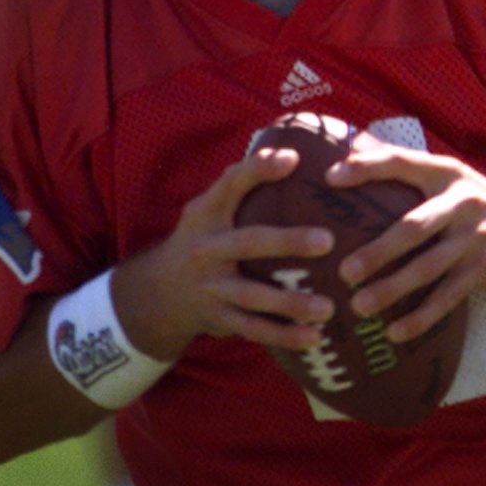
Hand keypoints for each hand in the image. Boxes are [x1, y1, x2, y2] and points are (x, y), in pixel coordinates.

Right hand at [114, 146, 336, 359]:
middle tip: (329, 241)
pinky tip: (316, 338)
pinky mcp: (219, 317)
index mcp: (207, 213)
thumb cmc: (205, 239)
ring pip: (253, 295)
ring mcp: (211, 286)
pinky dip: (285, 336)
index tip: (294, 158)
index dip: (259, 169)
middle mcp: (206, 248)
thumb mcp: (211, 209)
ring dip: (292, 302)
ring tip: (328, 307)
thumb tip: (302, 148)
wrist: (157, 292)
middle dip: (288, 241)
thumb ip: (244, 186)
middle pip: (249, 242)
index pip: (230, 184)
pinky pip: (255, 329)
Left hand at [327, 141, 485, 341]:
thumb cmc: (479, 204)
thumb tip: (345, 160)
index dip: (367, 167)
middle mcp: (463, 203)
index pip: (402, 162)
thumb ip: (410, 171)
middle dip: (378, 251)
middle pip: (414, 227)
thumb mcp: (453, 178)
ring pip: (429, 268)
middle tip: (345, 272)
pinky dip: (421, 316)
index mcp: (447, 174)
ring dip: (393, 289)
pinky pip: (448, 296)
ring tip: (360, 306)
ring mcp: (476, 238)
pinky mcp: (485, 269)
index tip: (330, 179)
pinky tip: (396, 331)